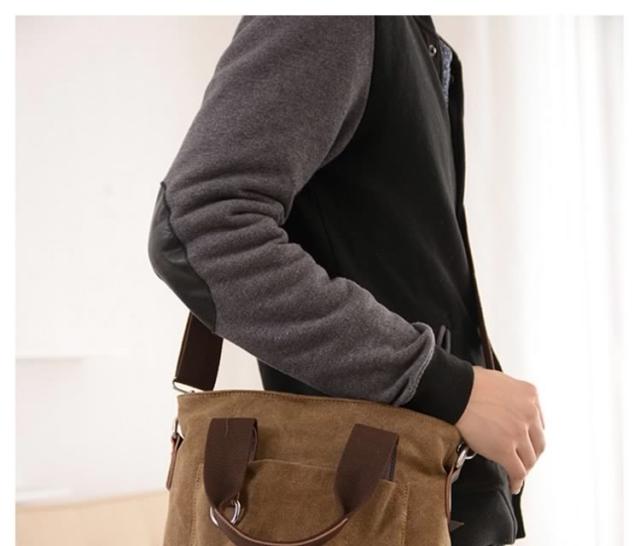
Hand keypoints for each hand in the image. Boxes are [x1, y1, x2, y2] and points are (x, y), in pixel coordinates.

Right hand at [455, 366, 545, 493]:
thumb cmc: (468, 383)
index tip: (526, 442)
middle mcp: (530, 413)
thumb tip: (504, 407)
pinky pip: (518, 471)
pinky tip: (513, 485)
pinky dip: (517, 481)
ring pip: (529, 459)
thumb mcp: (500, 380)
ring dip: (523, 467)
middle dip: (531, 453)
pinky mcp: (505, 449)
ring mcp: (519, 433)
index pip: (538, 422)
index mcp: (529, 395)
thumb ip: (510, 395)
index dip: (531, 435)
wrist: (456, 390)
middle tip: (522, 459)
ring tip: (516, 474)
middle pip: (538, 443)